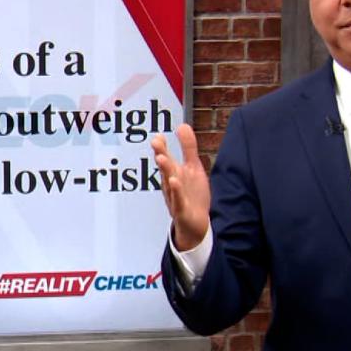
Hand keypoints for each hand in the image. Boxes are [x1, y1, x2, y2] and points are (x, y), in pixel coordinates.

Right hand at [151, 124, 210, 250]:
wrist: (194, 225)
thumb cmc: (191, 195)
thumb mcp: (193, 168)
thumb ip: (188, 147)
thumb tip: (182, 125)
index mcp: (173, 172)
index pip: (166, 157)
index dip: (162, 147)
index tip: (158, 135)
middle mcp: (171, 183)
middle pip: (165, 167)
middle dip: (161, 154)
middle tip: (155, 141)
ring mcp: (175, 197)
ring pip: (169, 182)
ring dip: (165, 170)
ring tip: (162, 158)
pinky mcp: (181, 210)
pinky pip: (178, 199)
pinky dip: (176, 191)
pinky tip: (175, 181)